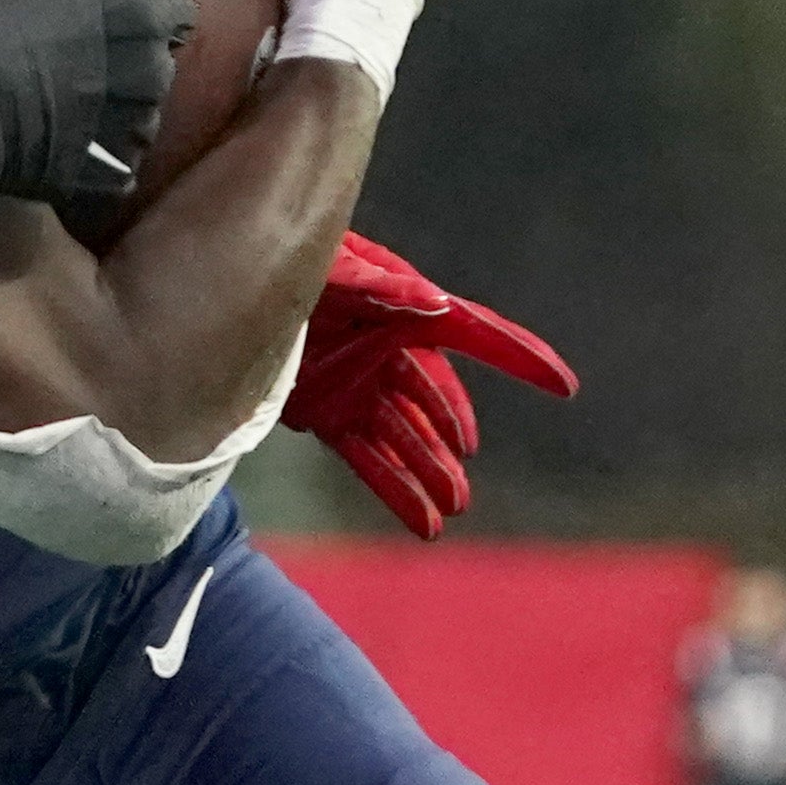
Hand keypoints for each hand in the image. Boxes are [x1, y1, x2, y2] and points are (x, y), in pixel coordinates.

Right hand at [0, 0, 194, 219]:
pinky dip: (103, 156)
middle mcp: (154, 77)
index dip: (154, 14)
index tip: (122, 21)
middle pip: (161, 66)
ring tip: (75, 108)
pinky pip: (122, 163)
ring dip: (122, 112)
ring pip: (145, 117)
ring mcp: (136, 131)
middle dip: (135, 64)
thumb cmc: (7, 28)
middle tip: (88, 66)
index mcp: (145, 24)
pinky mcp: (114, 175)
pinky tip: (70, 144)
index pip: (180, 14)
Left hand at [284, 232, 575, 537]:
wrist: (222, 282)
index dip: (519, 357)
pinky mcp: (324, 410)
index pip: (472, 333)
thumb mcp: (331, 266)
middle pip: (435, 400)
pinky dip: (394, 490)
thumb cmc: (284, 259)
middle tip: (465, 485)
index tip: (562, 384)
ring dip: (429, 473)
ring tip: (453, 511)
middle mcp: (385, 349)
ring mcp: (356, 383)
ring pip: (405, 438)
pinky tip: (423, 525)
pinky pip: (367, 456)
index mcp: (400, 308)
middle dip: (452, 440)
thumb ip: (378, 284)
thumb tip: (436, 303)